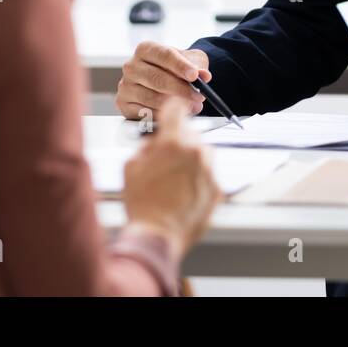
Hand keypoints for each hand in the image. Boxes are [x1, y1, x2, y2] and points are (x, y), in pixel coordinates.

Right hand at [115, 42, 211, 119]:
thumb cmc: (177, 69)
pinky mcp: (123, 103)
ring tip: (193, 107)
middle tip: (198, 97)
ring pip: (151, 97)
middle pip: (156, 78)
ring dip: (174, 105)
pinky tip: (175, 114)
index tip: (194, 76)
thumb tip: (203, 75)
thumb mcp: (191, 61)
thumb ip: (197, 66)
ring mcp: (125, 85)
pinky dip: (162, 115)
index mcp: (145, 49)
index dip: (180, 66)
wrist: (166, 80)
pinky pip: (144, 113)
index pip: (164, 55)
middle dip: (181, 89)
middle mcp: (131, 66)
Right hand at [122, 99, 220, 257]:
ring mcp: (209, 171)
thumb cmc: (141, 203)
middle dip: (178, 139)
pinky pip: (207, 174)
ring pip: (202, 152)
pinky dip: (198, 178)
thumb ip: (147, 146)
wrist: (158, 237)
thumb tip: (157, 141)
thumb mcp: (131, 167)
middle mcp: (195, 152)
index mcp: (172, 142)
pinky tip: (183, 192)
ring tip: (174, 177)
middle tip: (165, 156)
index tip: (170, 111)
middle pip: (190, 132)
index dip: (170, 109)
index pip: (176, 109)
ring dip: (190, 157)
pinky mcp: (216, 189)